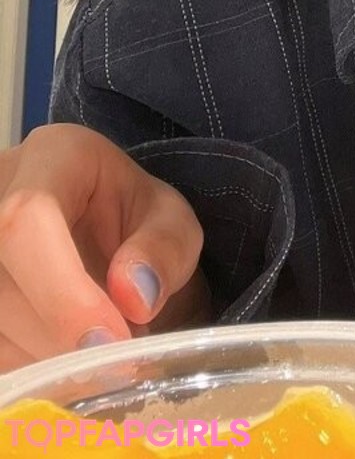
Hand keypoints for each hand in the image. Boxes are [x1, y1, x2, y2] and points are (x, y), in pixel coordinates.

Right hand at [0, 124, 210, 372]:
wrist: (103, 235)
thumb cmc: (137, 222)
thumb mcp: (172, 223)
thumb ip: (164, 249)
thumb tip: (134, 296)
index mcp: (52, 156)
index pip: (28, 218)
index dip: (62, 292)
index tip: (110, 342)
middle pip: (1, 280)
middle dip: (59, 335)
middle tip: (113, 358)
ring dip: (42, 356)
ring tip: (93, 350)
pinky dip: (25, 363)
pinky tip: (59, 353)